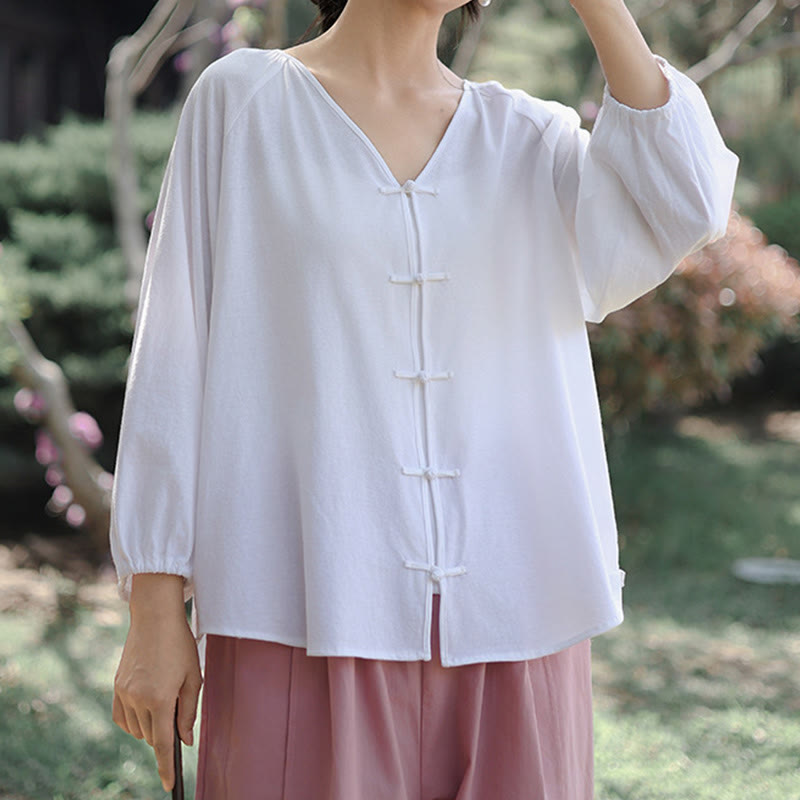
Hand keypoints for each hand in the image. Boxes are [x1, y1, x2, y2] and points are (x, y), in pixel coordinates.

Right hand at [112, 608, 201, 792]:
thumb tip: (186, 740)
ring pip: (137, 729)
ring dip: (150, 725)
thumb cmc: (179, 645)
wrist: (154, 617)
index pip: (163, 744)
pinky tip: (145, 706)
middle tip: (176, 705)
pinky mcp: (116, 686)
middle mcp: (138, 699)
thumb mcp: (193, 677)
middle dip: (165, 732)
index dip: (166, 767)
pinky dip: (134, 720)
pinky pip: (122, 718)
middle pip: (151, 737)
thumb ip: (189, 712)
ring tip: (163, 698)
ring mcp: (123, 693)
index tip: (168, 785)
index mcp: (160, 699)